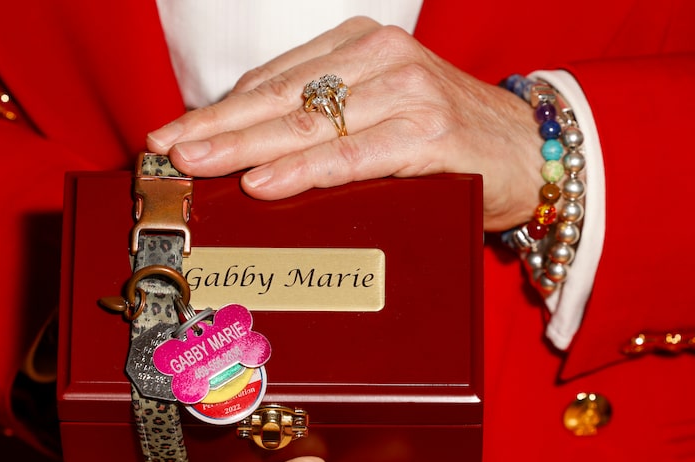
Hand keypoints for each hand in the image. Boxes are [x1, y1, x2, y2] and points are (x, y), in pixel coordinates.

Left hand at [147, 16, 541, 231]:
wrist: (529, 150)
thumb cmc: (446, 137)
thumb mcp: (378, 109)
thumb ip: (322, 117)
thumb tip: (248, 146)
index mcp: (360, 45)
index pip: (273, 80)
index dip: (219, 109)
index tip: (174, 134)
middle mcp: (381, 58)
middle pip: (279, 98)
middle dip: (216, 127)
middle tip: (166, 151)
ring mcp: (407, 93)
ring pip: (307, 124)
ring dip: (244, 147)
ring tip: (196, 166)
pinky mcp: (429, 134)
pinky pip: (351, 156)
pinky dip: (303, 172)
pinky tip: (262, 184)